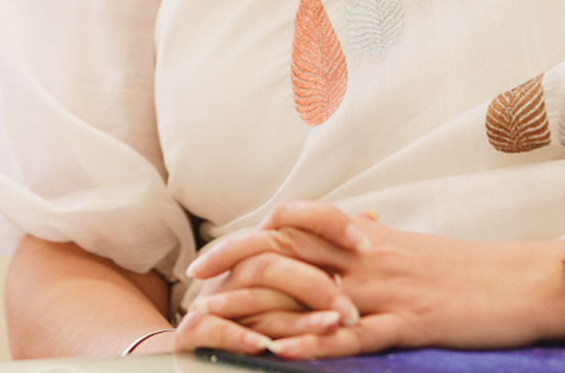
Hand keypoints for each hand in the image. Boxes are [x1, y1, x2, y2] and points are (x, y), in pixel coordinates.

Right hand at [175, 201, 368, 354]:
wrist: (200, 349)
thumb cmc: (259, 309)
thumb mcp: (296, 280)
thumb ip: (331, 250)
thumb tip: (373, 217)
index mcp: (262, 247)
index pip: (293, 216)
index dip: (329, 223)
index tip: (367, 243)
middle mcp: (236, 266)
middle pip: (276, 256)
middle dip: (318, 283)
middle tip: (354, 312)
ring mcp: (212, 297)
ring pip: (252, 293)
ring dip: (293, 316)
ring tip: (329, 328)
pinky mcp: (191, 331)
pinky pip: (211, 327)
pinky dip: (238, 335)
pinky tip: (266, 347)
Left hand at [178, 201, 564, 358]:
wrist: (524, 281)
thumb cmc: (473, 272)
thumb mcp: (417, 253)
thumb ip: (378, 249)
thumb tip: (351, 240)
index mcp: (372, 238)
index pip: (298, 224)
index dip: (249, 237)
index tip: (211, 257)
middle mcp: (371, 257)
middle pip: (290, 251)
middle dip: (235, 267)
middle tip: (194, 286)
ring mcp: (389, 290)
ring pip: (310, 292)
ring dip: (259, 309)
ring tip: (216, 322)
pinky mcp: (410, 323)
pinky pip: (355, 333)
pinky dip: (315, 344)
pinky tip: (281, 353)